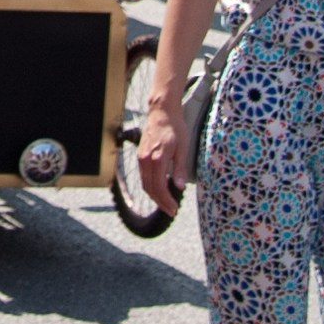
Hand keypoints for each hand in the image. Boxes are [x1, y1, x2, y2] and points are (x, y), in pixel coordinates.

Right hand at [137, 99, 185, 214]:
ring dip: (154, 196)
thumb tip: (179, 186)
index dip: (166, 200)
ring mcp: (141, 157)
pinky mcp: (140, 155)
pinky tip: (159, 189)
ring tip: (166, 204)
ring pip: (144, 183)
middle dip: (160, 202)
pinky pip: (143, 176)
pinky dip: (150, 186)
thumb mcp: (183, 148)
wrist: (161, 112)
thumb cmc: (175, 128)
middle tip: (171, 211)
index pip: (159, 186)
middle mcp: (145, 159)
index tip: (174, 209)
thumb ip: (180, 168)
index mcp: (157, 158)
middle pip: (149, 188)